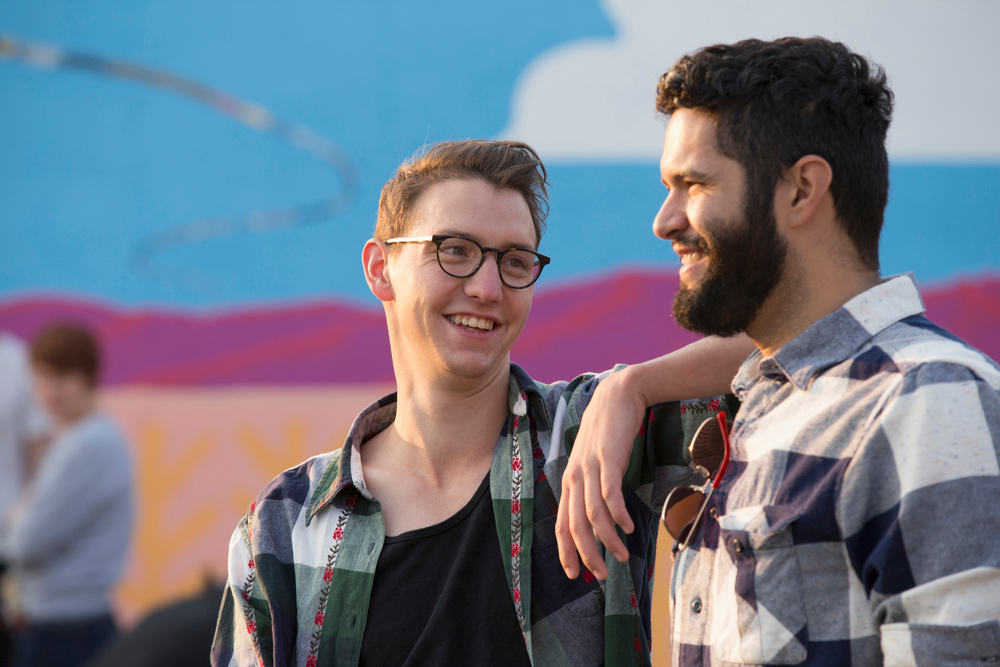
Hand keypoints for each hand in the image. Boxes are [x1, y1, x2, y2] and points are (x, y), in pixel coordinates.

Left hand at [556, 368, 645, 579]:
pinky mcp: (608, 459)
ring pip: (592, 514)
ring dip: (607, 540)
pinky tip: (628, 527)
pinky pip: (610, 494)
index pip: (561, 523)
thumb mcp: (593, 460)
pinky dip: (618, 514)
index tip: (574, 575)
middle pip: (574, 525)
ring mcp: (590, 467)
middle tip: (600, 575)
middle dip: (586, 554)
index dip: (566, 551)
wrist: (619, 396)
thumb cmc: (607, 431)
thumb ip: (592, 485)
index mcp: (569, 480)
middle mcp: (574, 476)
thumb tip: (600, 516)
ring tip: (622, 556)